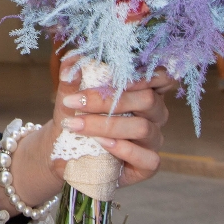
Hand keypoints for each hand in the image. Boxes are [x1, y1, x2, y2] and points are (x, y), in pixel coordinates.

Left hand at [11, 57, 173, 206]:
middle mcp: (153, 115)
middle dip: (109, 100)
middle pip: (148, 100)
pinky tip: (101, 144)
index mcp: (141, 92)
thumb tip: (74, 58)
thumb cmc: (74, 118)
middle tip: (74, 103)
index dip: (146, 74)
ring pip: (144, 128)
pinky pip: (148, 158)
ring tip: (76, 126)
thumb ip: (72, 78)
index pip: (161, 78)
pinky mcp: (147, 166)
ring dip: (107, 125)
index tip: (113, 73)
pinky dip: (124, 149)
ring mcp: (152, 141)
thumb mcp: (69, 98)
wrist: (62, 152)